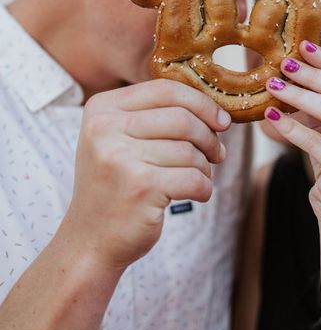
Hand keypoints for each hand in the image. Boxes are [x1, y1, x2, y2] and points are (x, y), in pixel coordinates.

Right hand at [61, 80, 230, 270]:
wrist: (90, 240)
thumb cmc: (115, 184)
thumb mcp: (119, 138)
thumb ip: (156, 114)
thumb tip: (215, 107)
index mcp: (102, 108)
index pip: (165, 89)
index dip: (202, 103)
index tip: (221, 120)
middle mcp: (105, 129)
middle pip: (182, 118)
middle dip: (209, 137)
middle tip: (217, 153)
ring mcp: (121, 159)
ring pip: (190, 151)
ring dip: (205, 167)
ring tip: (198, 177)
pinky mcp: (140, 188)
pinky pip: (194, 178)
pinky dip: (204, 188)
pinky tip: (196, 194)